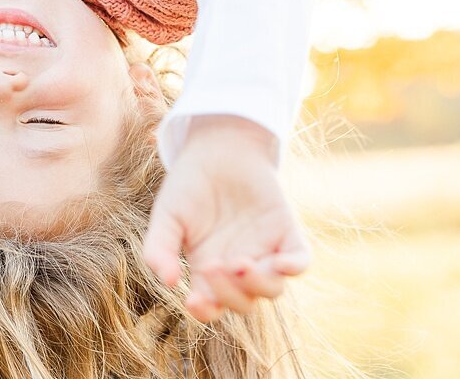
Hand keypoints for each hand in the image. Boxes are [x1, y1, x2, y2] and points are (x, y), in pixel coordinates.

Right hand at [142, 115, 309, 322]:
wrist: (216, 149)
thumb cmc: (188, 185)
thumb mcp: (166, 217)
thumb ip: (159, 249)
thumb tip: (168, 282)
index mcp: (209, 269)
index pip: (212, 305)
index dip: (205, 310)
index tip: (192, 300)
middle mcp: (239, 267)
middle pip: (243, 303)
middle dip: (229, 293)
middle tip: (213, 264)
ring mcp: (265, 251)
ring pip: (273, 289)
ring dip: (258, 283)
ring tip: (239, 262)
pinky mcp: (286, 232)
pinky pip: (300, 261)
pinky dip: (294, 266)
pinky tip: (280, 262)